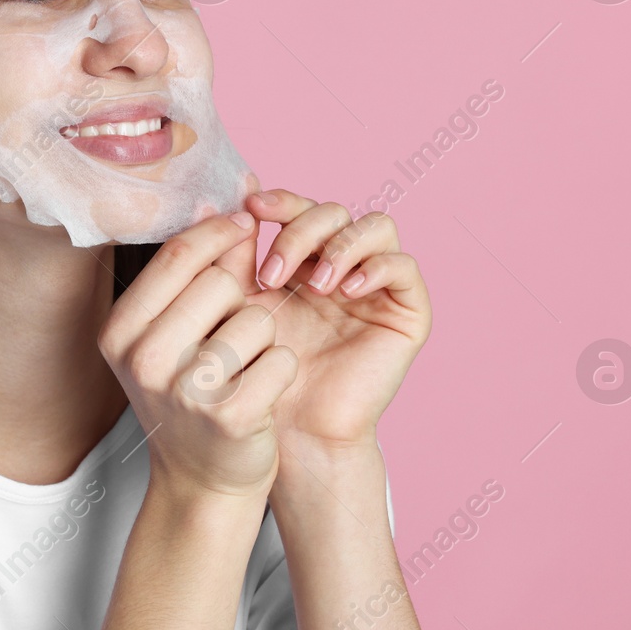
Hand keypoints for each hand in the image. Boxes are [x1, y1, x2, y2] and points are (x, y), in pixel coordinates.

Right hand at [97, 212, 302, 504]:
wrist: (202, 481)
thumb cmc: (189, 394)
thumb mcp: (174, 332)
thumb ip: (199, 267)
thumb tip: (224, 195)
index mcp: (120, 331)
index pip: (178, 254)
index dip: (219, 231)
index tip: (244, 224)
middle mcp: (145, 359)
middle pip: (221, 282)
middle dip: (241, 298)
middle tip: (230, 334)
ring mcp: (186, 390)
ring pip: (258, 318)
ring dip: (264, 339)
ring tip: (242, 369)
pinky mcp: (232, 417)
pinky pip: (281, 359)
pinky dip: (281, 370)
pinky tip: (261, 392)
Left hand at [219, 189, 432, 462]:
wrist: (288, 429)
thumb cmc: (257, 372)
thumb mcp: (239, 306)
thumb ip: (234, 257)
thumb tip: (224, 200)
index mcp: (303, 260)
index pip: (300, 208)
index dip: (281, 200)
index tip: (251, 207)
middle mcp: (342, 266)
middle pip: (335, 211)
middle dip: (301, 231)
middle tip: (272, 273)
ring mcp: (377, 286)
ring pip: (376, 226)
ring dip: (340, 245)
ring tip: (314, 285)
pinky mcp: (407, 312)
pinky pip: (404, 267)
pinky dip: (376, 267)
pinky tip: (347, 290)